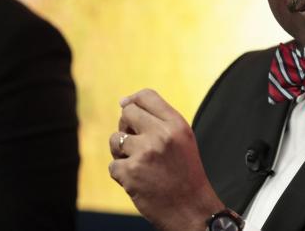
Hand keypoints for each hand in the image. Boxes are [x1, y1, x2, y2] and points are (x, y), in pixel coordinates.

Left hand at [109, 88, 223, 230]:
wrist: (192, 209)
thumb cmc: (185, 173)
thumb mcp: (182, 139)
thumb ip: (159, 119)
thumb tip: (123, 101)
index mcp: (176, 124)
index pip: (146, 96)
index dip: (133, 101)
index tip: (128, 108)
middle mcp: (161, 134)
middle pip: (127, 113)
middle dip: (126, 126)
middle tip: (137, 143)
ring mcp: (144, 153)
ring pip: (115, 139)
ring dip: (121, 152)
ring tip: (139, 164)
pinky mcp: (130, 172)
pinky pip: (113, 165)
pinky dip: (122, 175)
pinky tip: (139, 181)